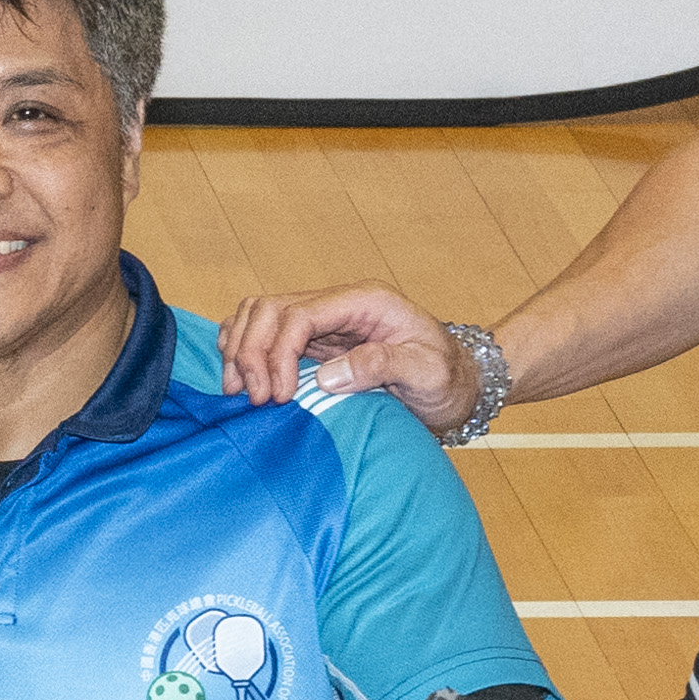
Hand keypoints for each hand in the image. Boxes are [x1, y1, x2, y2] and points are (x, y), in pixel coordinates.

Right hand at [218, 282, 463, 420]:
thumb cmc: (449, 379)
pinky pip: (267, 331)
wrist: (460, 384)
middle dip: (251, 351)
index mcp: (366, 302)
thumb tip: (325, 376)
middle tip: (253, 397)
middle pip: (270, 309)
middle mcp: (340, 304)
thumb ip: (382, 366)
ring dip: (241, 349)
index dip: (277, 353)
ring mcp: (326, 320)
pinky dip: (246, 349)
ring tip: (239, 390)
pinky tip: (243, 377)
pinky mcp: (317, 340)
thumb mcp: (428, 372)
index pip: (301, 314)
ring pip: (260, 315)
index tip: (278, 396)